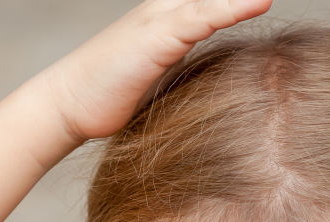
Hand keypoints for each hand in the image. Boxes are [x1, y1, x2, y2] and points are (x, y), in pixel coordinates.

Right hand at [37, 0, 272, 142]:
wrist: (69, 104)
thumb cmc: (111, 92)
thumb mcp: (160, 69)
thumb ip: (187, 60)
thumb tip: (222, 82)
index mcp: (173, 11)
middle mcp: (167, 6)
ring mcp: (163, 18)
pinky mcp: (158, 37)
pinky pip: (202, 15)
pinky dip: (232, 6)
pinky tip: (261, 0)